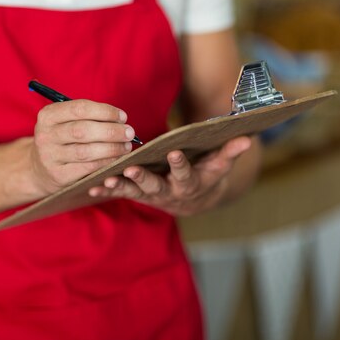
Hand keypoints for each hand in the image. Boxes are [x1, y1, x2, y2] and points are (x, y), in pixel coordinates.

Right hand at [30, 99, 135, 193]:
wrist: (40, 168)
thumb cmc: (62, 139)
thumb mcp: (66, 122)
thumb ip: (89, 117)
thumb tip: (121, 120)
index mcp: (48, 116)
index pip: (79, 108)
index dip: (105, 111)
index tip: (123, 116)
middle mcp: (45, 135)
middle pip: (82, 130)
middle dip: (111, 130)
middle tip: (129, 132)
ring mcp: (50, 157)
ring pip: (86, 151)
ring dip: (111, 148)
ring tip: (126, 146)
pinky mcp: (58, 175)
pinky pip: (87, 168)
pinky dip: (105, 162)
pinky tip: (116, 159)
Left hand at [87, 136, 252, 215]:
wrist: (197, 201)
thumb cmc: (208, 174)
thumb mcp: (220, 165)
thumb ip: (229, 152)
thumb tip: (247, 138)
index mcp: (190, 184)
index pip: (186, 174)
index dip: (180, 165)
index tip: (173, 152)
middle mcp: (169, 193)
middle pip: (155, 187)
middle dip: (142, 179)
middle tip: (130, 170)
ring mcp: (152, 196)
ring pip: (134, 193)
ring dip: (119, 187)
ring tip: (104, 180)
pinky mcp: (138, 195)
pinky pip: (121, 193)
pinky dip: (107, 190)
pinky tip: (92, 185)